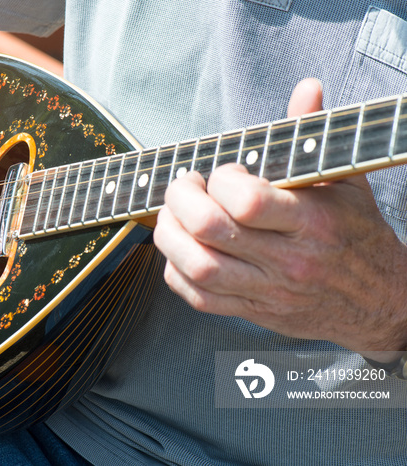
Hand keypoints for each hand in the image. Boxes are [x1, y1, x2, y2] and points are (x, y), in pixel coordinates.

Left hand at [154, 78, 406, 353]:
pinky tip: (181, 252)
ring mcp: (269, 291)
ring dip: (170, 237)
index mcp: (313, 222)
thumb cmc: (356, 235)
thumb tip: (306, 88)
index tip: (223, 173)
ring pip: (198, 267)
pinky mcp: (254, 312)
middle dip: (180, 201)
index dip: (221, 181)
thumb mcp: (344, 180)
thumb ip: (314, 134)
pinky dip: (176, 273)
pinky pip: (199, 298)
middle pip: (210, 231)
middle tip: (182, 188)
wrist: (381, 301)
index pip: (246, 201)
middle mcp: (289, 260)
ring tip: (173, 217)